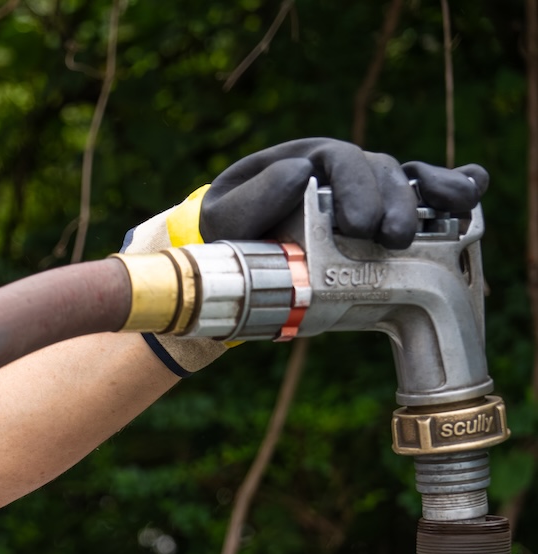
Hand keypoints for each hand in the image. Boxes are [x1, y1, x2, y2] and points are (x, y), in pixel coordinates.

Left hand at [200, 137, 487, 247]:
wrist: (237, 252)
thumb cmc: (230, 230)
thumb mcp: (225, 216)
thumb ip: (253, 198)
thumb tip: (300, 173)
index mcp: (304, 160)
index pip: (339, 159)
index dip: (355, 187)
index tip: (356, 225)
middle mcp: (341, 169)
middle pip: (380, 172)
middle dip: (392, 203)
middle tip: (391, 238)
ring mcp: (369, 187)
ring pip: (408, 181)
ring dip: (430, 197)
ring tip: (442, 219)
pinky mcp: (387, 208)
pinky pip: (427, 189)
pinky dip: (453, 187)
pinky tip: (469, 198)